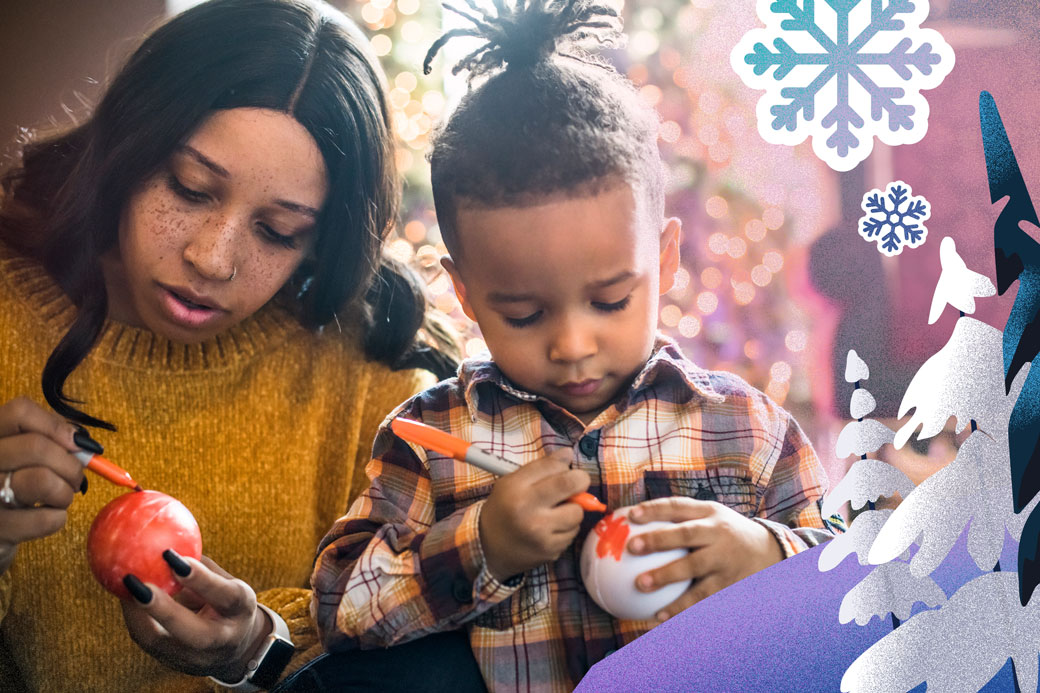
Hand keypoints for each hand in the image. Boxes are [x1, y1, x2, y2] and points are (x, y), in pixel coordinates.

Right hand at [0, 397, 85, 574]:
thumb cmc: (10, 489)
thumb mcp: (20, 459)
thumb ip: (48, 443)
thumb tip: (83, 444)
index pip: (20, 412)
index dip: (55, 426)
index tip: (75, 444)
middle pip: (36, 446)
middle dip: (70, 465)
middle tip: (75, 479)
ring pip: (41, 480)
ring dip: (65, 492)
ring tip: (60, 498)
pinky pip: (45, 519)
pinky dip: (58, 518)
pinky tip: (47, 518)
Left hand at [121, 553, 271, 681]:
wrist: (234, 647)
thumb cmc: (225, 600)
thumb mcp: (225, 581)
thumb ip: (200, 565)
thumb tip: (166, 535)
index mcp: (241, 610)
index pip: (224, 595)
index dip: (200, 578)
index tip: (172, 556)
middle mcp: (222, 639)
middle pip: (194, 633)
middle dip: (162, 610)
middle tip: (135, 581)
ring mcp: (197, 658)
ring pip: (160, 642)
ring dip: (136, 612)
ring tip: (123, 583)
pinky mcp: (174, 664)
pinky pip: (147, 641)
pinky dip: (134, 617)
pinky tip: (124, 595)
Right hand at [479, 450, 589, 580]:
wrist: (488, 546)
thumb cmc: (504, 508)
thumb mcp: (512, 482)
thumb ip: (541, 467)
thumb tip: (568, 453)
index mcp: (517, 490)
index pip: (553, 467)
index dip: (566, 465)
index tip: (567, 469)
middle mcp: (528, 512)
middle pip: (571, 485)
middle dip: (579, 482)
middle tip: (575, 485)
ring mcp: (541, 534)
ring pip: (577, 513)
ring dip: (572, 510)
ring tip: (556, 511)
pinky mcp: (550, 551)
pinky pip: (573, 533)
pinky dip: (567, 528)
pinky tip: (552, 528)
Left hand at [627, 496, 783, 621]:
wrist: (768, 553)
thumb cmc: (725, 533)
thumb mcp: (711, 517)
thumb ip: (679, 518)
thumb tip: (632, 521)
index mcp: (709, 513)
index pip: (679, 507)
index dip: (655, 509)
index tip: (631, 515)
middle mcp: (718, 534)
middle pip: (686, 535)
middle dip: (658, 539)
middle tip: (632, 546)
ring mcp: (724, 559)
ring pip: (694, 568)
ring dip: (666, 576)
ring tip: (641, 585)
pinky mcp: (728, 584)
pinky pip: (702, 597)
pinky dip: (681, 607)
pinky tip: (659, 616)